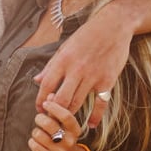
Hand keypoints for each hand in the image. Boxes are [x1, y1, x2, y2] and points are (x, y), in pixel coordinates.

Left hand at [27, 97, 83, 150]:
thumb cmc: (62, 135)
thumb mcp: (63, 123)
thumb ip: (56, 108)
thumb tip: (51, 94)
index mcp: (75, 130)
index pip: (66, 116)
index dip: (54, 107)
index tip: (45, 103)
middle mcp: (69, 141)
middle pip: (49, 124)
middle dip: (40, 118)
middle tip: (39, 119)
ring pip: (38, 134)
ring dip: (36, 132)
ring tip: (40, 134)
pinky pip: (34, 144)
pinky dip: (32, 142)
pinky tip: (38, 143)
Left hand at [33, 7, 132, 126]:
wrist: (113, 26)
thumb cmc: (87, 35)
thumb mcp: (65, 47)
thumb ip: (51, 65)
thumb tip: (36, 80)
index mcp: (63, 60)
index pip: (46, 85)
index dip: (40, 100)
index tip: (39, 109)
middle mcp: (76, 70)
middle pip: (61, 99)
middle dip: (53, 112)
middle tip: (51, 118)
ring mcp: (93, 76)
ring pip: (77, 103)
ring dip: (69, 115)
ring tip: (65, 121)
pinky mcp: (108, 81)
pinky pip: (100, 104)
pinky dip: (95, 117)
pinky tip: (91, 124)